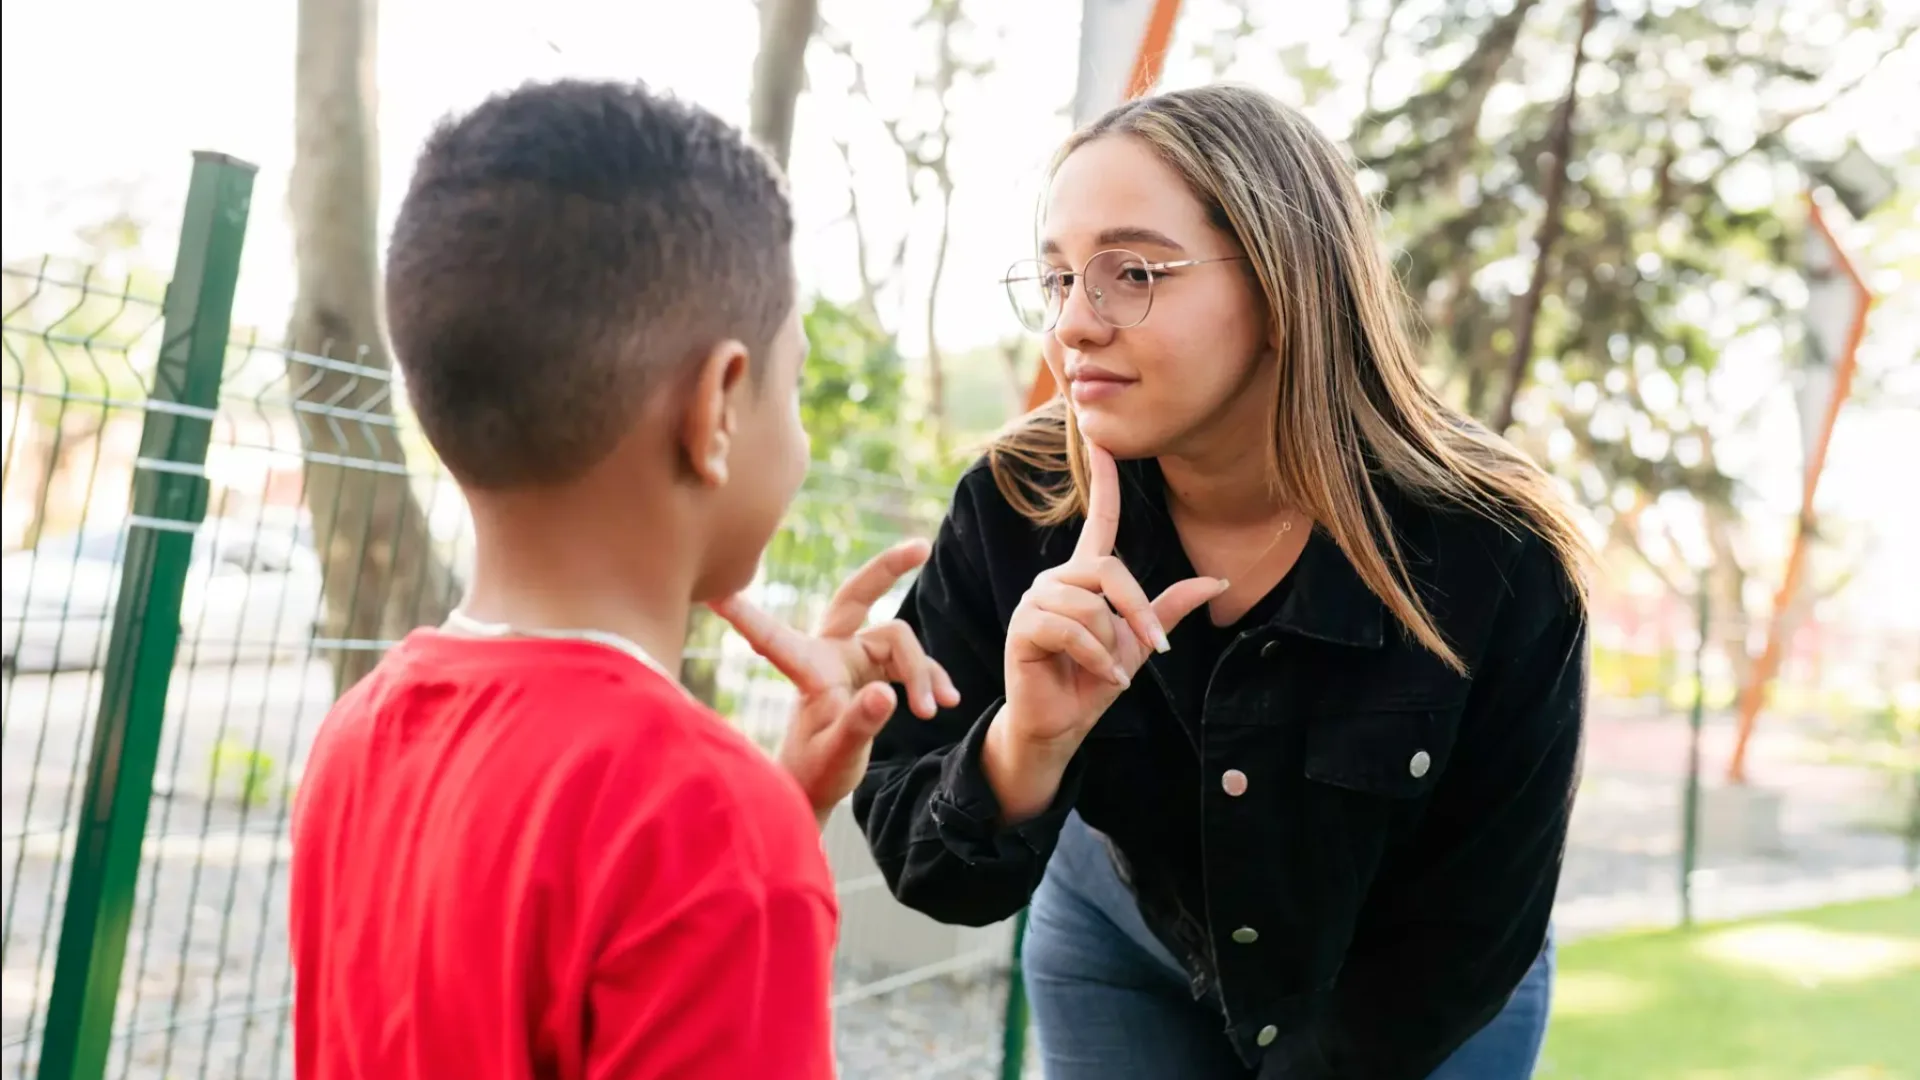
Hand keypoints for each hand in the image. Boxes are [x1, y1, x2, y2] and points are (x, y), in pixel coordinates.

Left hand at [710, 540, 959, 822]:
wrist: (821, 784)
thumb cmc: (817, 771)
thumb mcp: (840, 754)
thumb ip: (860, 723)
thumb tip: (887, 693)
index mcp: (809, 670)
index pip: (774, 636)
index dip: (746, 615)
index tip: (715, 595)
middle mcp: (830, 654)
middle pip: (857, 596)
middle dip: (887, 570)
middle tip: (921, 547)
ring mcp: (854, 659)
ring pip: (899, 641)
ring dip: (922, 672)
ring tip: (932, 712)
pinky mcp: (874, 672)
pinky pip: (911, 663)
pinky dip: (930, 679)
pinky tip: (947, 702)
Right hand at [1001, 442, 1223, 754]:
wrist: (1061, 724)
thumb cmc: (1094, 680)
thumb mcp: (1140, 642)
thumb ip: (1169, 608)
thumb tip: (1218, 581)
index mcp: (1084, 577)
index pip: (1097, 519)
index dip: (1103, 481)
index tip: (1101, 440)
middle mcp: (1057, 579)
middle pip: (1108, 571)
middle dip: (1136, 612)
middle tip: (1151, 649)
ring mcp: (1036, 599)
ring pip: (1091, 606)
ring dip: (1110, 646)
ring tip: (1106, 670)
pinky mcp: (1023, 625)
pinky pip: (1071, 629)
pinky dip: (1096, 658)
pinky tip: (1101, 678)